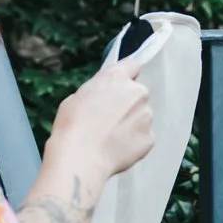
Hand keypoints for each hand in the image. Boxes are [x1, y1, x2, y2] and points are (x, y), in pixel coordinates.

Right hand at [49, 59, 154, 179]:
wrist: (81, 157)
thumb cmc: (72, 126)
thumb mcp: (76, 98)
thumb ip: (96, 92)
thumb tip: (102, 99)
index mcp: (116, 78)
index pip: (132, 65)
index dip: (126, 75)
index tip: (121, 85)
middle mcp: (137, 93)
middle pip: (137, 94)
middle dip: (126, 104)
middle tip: (108, 119)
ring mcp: (146, 115)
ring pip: (141, 116)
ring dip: (130, 123)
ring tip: (109, 137)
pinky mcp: (150, 137)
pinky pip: (143, 136)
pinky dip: (133, 142)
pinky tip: (116, 148)